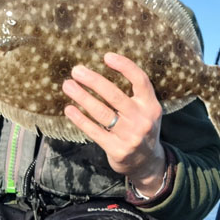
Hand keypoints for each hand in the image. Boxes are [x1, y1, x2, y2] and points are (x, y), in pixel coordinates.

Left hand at [63, 52, 166, 195]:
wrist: (147, 163)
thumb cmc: (141, 128)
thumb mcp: (147, 111)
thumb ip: (134, 95)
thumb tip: (103, 71)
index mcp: (151, 106)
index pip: (140, 80)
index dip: (124, 66)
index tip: (106, 56)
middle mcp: (143, 120)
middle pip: (115, 95)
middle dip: (93, 80)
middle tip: (76, 70)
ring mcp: (130, 136)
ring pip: (102, 112)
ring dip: (82, 97)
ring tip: (68, 85)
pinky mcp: (117, 150)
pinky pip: (94, 131)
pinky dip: (80, 119)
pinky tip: (69, 109)